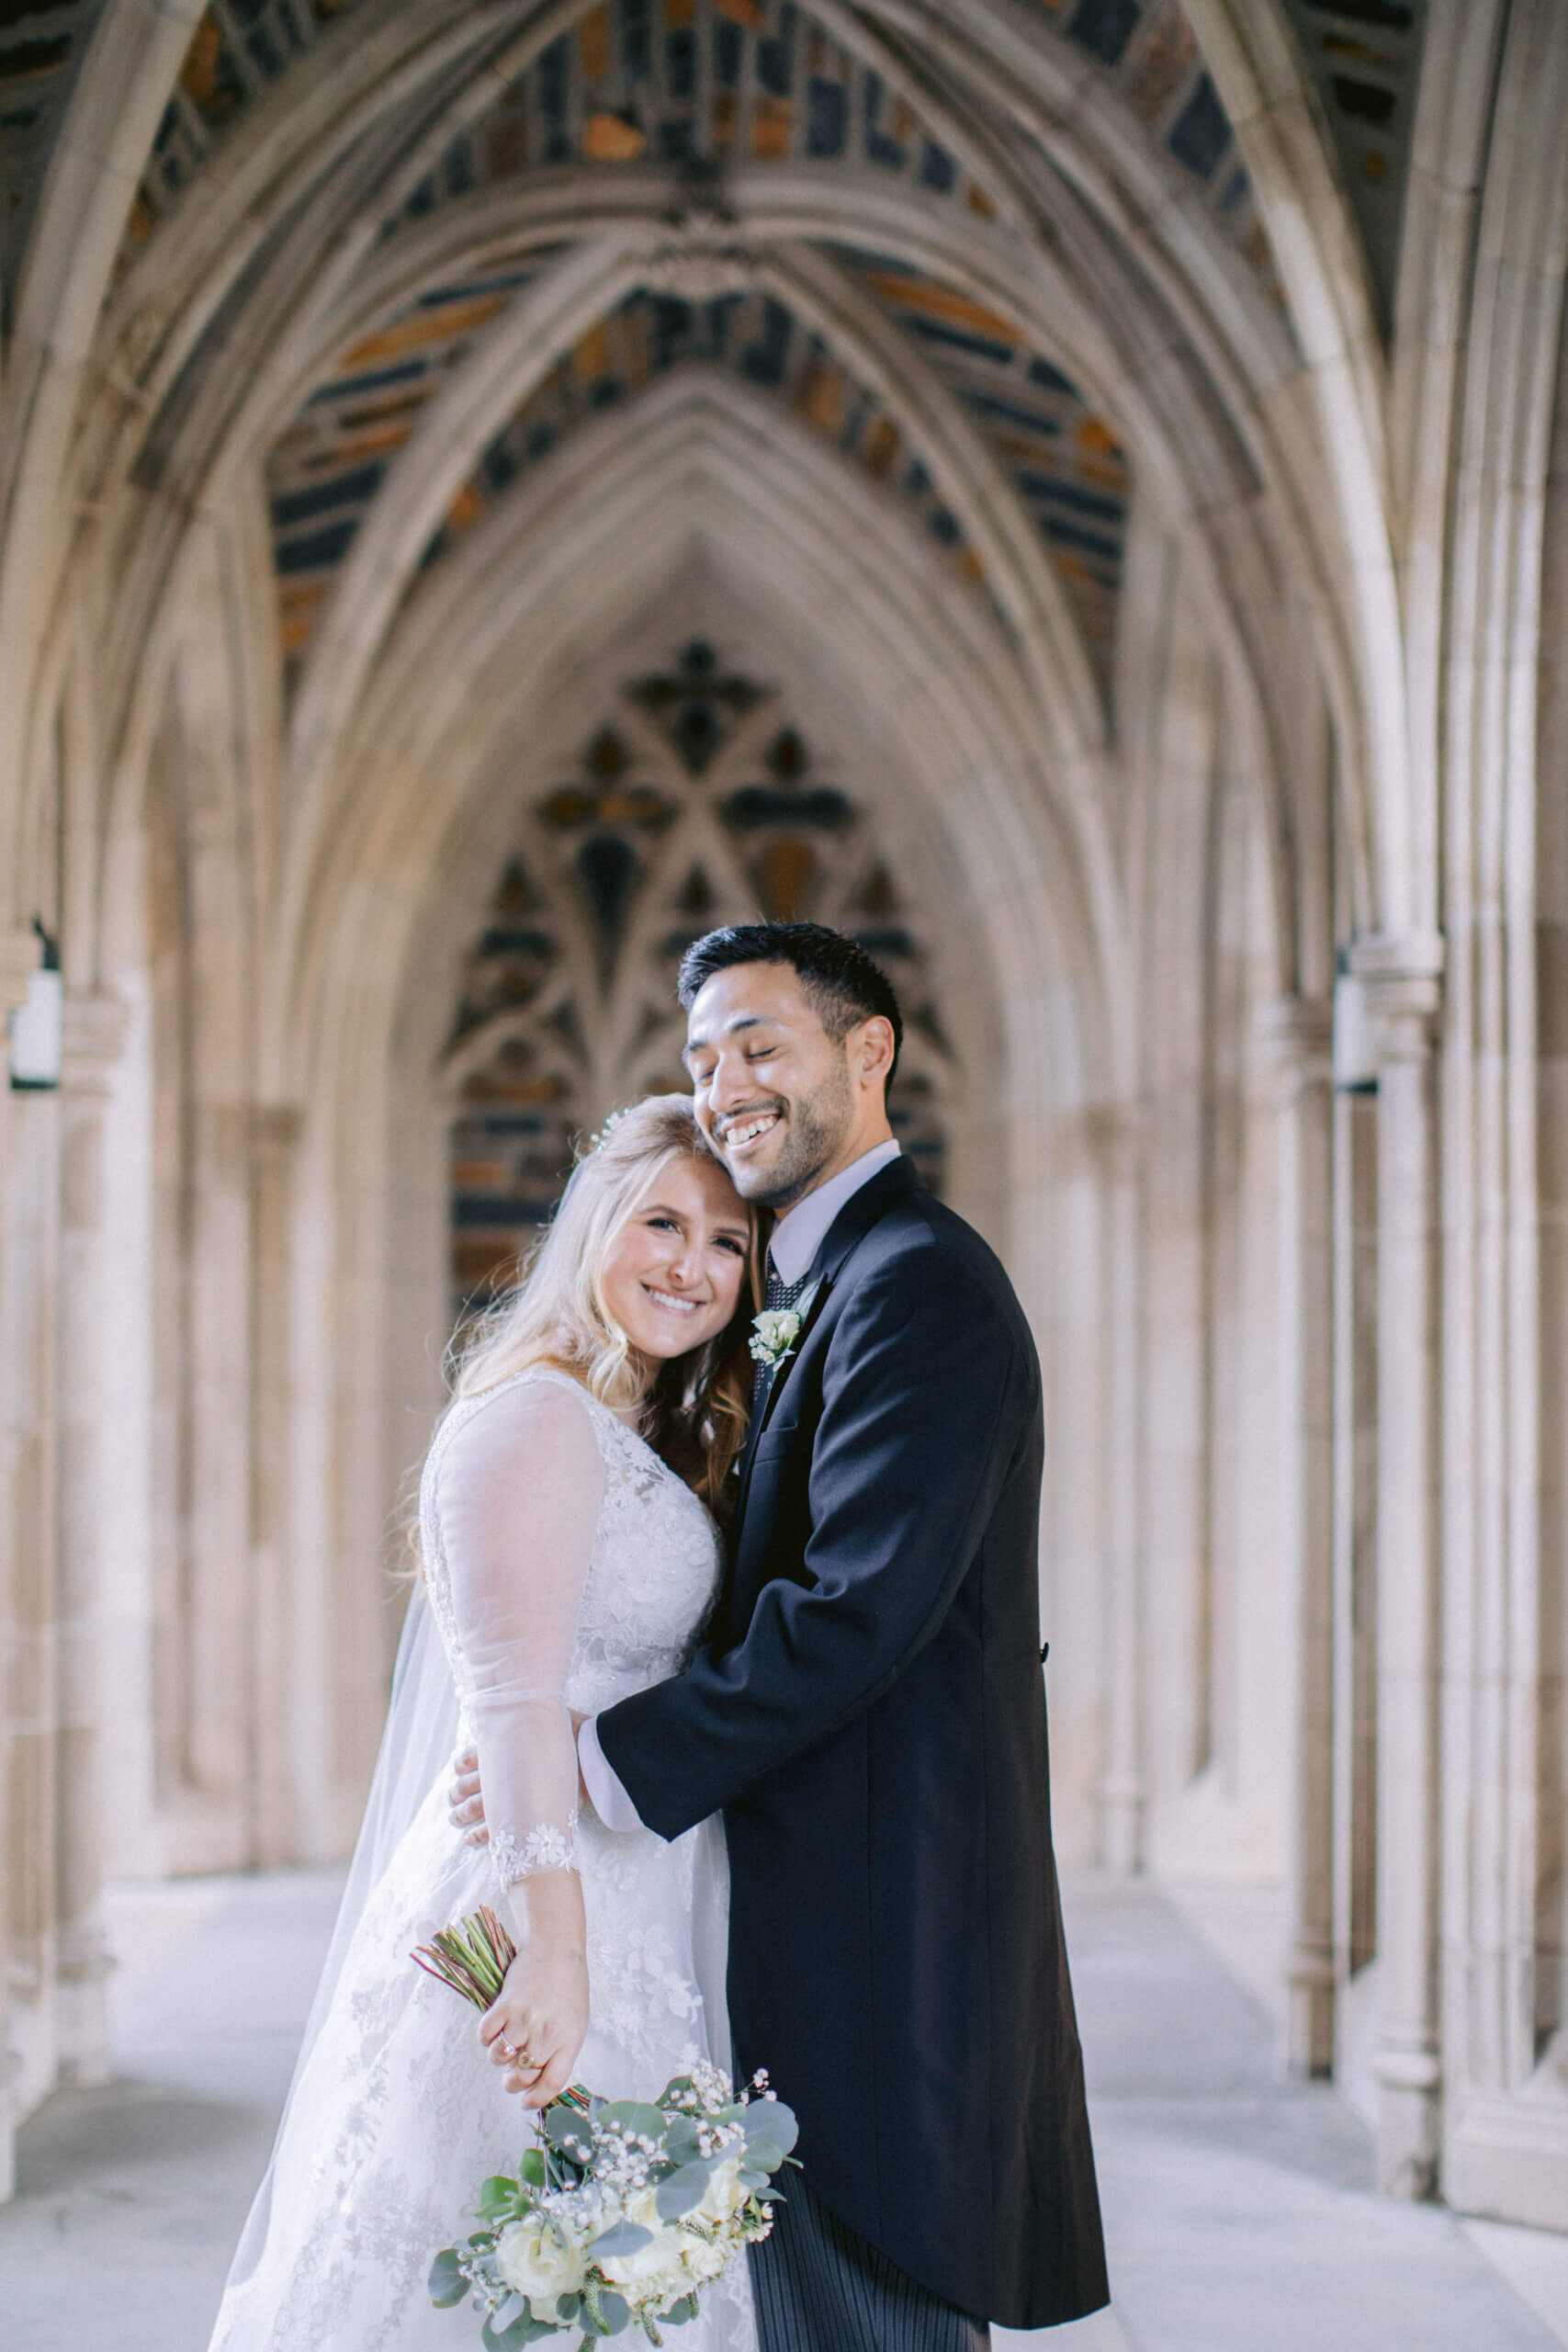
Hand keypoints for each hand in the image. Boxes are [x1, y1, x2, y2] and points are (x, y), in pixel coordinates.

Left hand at [449, 1721, 590, 1841]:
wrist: (597, 1762)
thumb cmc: (579, 1737)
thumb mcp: (554, 1718)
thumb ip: (535, 1720)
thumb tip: (530, 1704)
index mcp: (504, 1746)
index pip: (473, 1755)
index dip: (462, 1763)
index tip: (457, 1768)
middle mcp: (500, 1772)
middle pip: (469, 1784)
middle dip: (457, 1792)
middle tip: (452, 1797)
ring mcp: (507, 1798)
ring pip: (474, 1808)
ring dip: (461, 1814)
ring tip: (454, 1818)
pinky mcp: (519, 1820)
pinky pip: (491, 1832)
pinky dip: (478, 1836)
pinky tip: (470, 1840)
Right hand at [479, 1876, 589, 2106]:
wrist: (556, 1948)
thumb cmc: (568, 1988)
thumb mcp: (575, 2022)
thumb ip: (560, 2051)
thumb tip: (537, 2080)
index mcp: (568, 2040)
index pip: (551, 2085)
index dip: (535, 2100)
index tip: (526, 2102)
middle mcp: (546, 2033)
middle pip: (521, 2076)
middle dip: (512, 2083)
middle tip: (511, 2076)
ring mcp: (524, 2019)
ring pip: (499, 2058)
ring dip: (499, 2057)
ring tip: (506, 2044)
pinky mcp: (505, 2005)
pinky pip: (485, 2035)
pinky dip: (486, 2037)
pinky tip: (496, 2028)